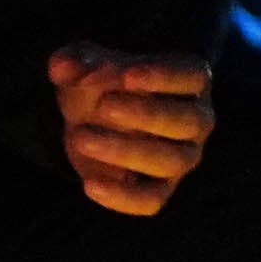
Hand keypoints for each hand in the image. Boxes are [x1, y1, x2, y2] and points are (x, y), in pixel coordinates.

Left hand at [47, 43, 213, 215]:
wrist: (87, 119)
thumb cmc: (98, 84)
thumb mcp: (83, 65)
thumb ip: (76, 61)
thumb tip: (64, 66)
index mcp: (190, 81)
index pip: (192, 76)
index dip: (163, 76)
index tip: (126, 75)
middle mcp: (196, 120)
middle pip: (189, 121)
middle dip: (145, 114)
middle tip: (103, 104)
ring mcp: (182, 156)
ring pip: (173, 161)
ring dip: (127, 151)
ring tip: (82, 136)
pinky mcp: (160, 188)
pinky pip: (152, 201)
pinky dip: (123, 197)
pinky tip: (89, 184)